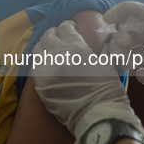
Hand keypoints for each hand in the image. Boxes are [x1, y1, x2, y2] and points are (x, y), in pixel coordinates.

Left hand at [32, 21, 143, 143]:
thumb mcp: (105, 63)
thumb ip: (96, 49)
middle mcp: (58, 55)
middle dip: (54, 34)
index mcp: (76, 47)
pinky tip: (47, 65)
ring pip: (38, 50)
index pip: (64, 28)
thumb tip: (97, 40)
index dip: (67, 26)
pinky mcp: (40, 84)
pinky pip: (35, 67)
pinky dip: (40, 63)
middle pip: (48, 36)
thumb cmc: (107, 90)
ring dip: (44, 47)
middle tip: (58, 36)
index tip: (69, 27)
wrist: (98, 117)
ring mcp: (46, 70)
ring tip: (50, 50)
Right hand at [103, 2, 143, 82]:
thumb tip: (107, 16)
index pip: (122, 24)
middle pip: (121, 43)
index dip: (114, 29)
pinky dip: (142, 75)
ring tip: (134, 61)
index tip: (114, 32)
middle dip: (117, 46)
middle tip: (125, 46)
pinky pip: (143, 74)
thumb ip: (131, 10)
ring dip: (125, 60)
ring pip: (128, 59)